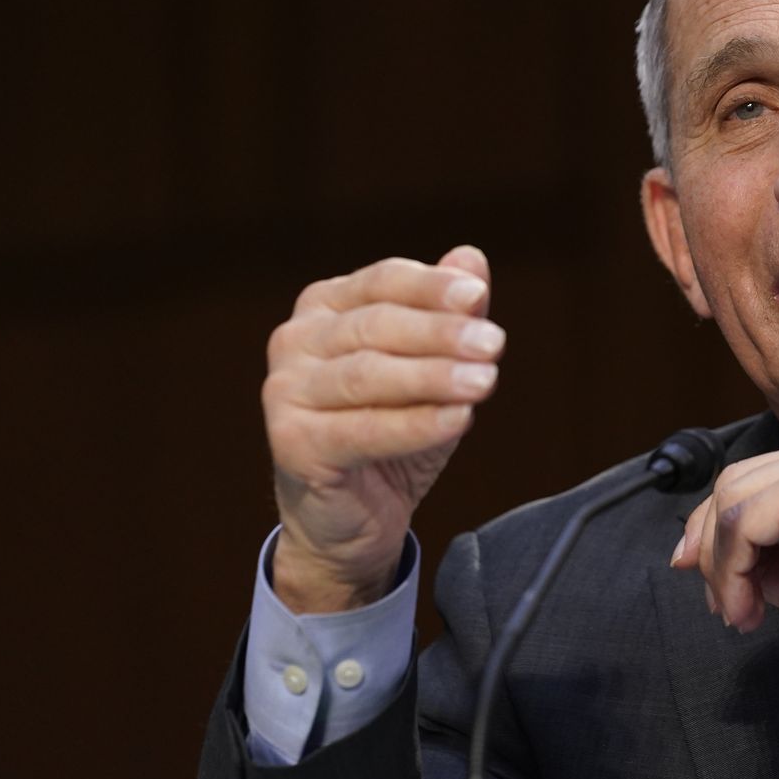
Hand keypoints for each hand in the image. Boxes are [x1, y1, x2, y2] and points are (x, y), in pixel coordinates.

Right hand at [264, 245, 503, 612]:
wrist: (351, 519)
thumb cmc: (389, 431)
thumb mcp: (431, 368)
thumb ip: (448, 314)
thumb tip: (471, 259)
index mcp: (325, 306)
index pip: (383, 281)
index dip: (432, 287)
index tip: (478, 296)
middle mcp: (295, 340)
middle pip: (377, 326)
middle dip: (441, 333)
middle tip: (494, 343)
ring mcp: (284, 390)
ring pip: (369, 375)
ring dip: (433, 376)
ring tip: (485, 380)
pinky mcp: (290, 442)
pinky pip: (363, 430)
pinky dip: (415, 424)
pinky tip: (458, 419)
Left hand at [670, 432, 778, 691]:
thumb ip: (768, 561)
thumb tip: (714, 560)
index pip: (754, 481)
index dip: (717, 530)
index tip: (712, 580)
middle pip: (734, 484)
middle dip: (711, 547)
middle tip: (721, 602)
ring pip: (730, 501)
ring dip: (722, 565)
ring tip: (739, 612)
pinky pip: (742, 522)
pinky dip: (732, 569)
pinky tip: (748, 608)